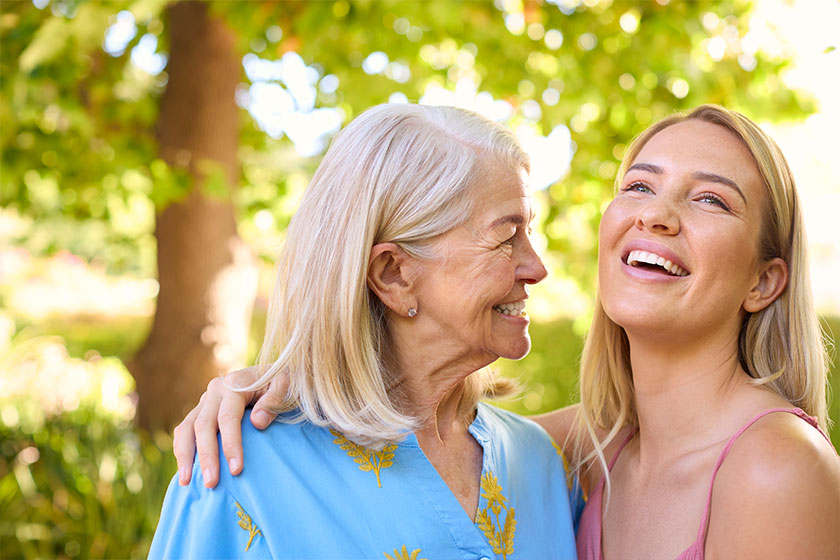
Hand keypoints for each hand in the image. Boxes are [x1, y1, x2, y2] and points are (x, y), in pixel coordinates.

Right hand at [172, 366, 287, 487]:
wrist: (272, 374)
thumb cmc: (283, 384)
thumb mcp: (286, 386)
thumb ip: (274, 401)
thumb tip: (257, 422)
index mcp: (235, 384)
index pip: (228, 418)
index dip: (231, 444)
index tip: (236, 470)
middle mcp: (216, 390)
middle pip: (203, 426)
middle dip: (206, 456)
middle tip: (211, 483)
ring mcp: (205, 400)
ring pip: (187, 428)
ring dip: (185, 456)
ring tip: (186, 482)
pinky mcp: (200, 410)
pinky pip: (184, 430)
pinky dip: (182, 449)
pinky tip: (186, 470)